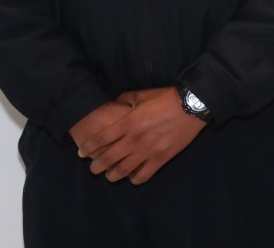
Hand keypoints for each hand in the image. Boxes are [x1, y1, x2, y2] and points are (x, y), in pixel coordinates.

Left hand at [78, 87, 204, 184]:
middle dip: (96, 167)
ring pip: (123, 171)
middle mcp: (134, 139)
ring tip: (110, 175)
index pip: (100, 139)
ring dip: (113, 176)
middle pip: (107, 159)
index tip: (82, 153)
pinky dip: (135, 179)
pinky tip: (133, 177)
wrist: (191, 106)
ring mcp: (147, 151)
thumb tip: (117, 102)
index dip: (88, 148)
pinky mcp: (160, 159)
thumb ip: (126, 98)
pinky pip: (143, 176)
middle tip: (94, 168)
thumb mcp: (143, 94)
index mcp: (127, 123)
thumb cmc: (166, 98)